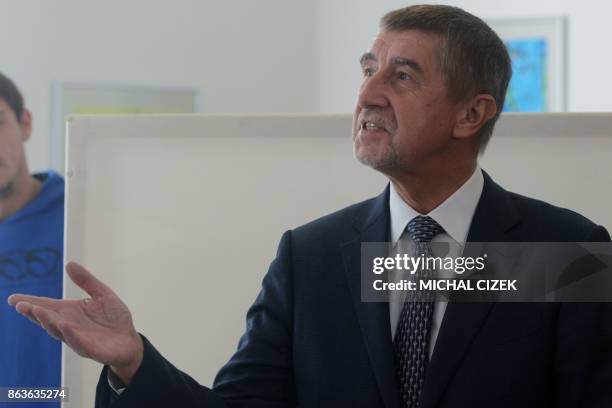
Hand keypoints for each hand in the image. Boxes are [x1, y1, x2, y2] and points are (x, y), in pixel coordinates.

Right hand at [7, 261, 143, 384]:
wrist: (130, 341)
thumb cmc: (114, 319)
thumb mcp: (102, 294)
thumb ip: (86, 281)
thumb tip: (69, 263)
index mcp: (70, 312)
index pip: (47, 306)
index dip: (30, 302)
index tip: (12, 298)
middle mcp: (69, 326)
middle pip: (48, 319)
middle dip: (34, 312)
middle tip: (20, 304)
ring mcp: (78, 338)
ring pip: (59, 331)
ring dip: (47, 321)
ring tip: (37, 311)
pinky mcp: (91, 349)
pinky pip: (78, 342)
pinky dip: (70, 333)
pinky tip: (64, 324)